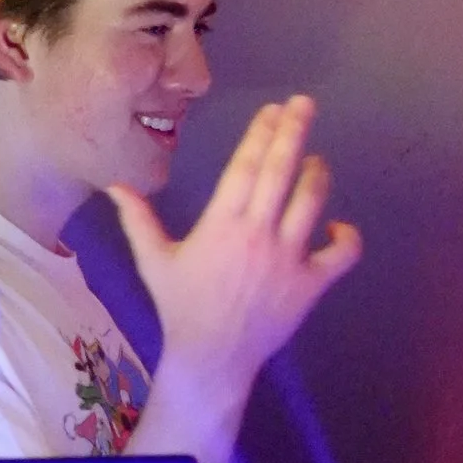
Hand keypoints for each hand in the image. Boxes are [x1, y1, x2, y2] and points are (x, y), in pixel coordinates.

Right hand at [108, 96, 360, 392]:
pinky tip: (338, 227)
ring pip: (312, 202)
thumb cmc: (181, 307)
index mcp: (221, 224)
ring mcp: (288, 259)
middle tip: (304, 103)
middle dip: (294, 131)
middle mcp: (257, 234)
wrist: (211, 359)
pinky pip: (342, 255)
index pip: (246, 166)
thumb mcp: (154, 261)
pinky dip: (347, 237)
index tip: (272, 109)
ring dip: (317, 174)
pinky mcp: (310, 285)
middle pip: (281, 171)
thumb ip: (139, 220)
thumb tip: (115, 184)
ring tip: (316, 160)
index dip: (261, 133)